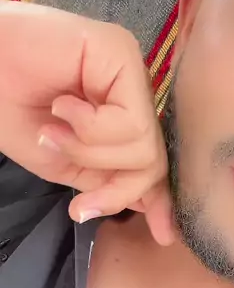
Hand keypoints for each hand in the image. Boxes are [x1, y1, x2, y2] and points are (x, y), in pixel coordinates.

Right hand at [0, 1, 172, 242]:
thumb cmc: (8, 107)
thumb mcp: (62, 161)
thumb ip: (105, 178)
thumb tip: (149, 205)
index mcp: (120, 109)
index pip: (152, 159)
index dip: (159, 199)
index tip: (164, 235)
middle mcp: (132, 87)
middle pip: (153, 159)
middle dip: (116, 190)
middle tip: (77, 206)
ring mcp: (129, 68)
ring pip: (144, 146)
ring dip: (89, 152)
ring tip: (52, 132)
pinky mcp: (121, 52)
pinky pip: (130, 121)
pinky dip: (89, 127)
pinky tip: (60, 106)